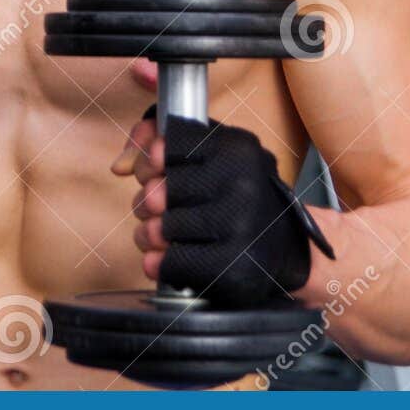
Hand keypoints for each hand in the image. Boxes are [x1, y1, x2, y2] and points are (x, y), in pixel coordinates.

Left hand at [115, 111, 333, 305]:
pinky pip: (172, 264)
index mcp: (237, 149)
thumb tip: (120, 164)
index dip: (150, 162)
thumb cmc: (240, 195)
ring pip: (161, 229)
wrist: (290, 247)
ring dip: (149, 235)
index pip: (165, 147)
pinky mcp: (236, 268)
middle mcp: (243, 185)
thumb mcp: (212, 154)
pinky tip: (164, 259)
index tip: (156, 171)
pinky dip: (160, 264)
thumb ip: (159, 141)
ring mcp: (241, 228)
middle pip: (157, 192)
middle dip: (147, 202)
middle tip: (154, 208)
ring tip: (158, 235)